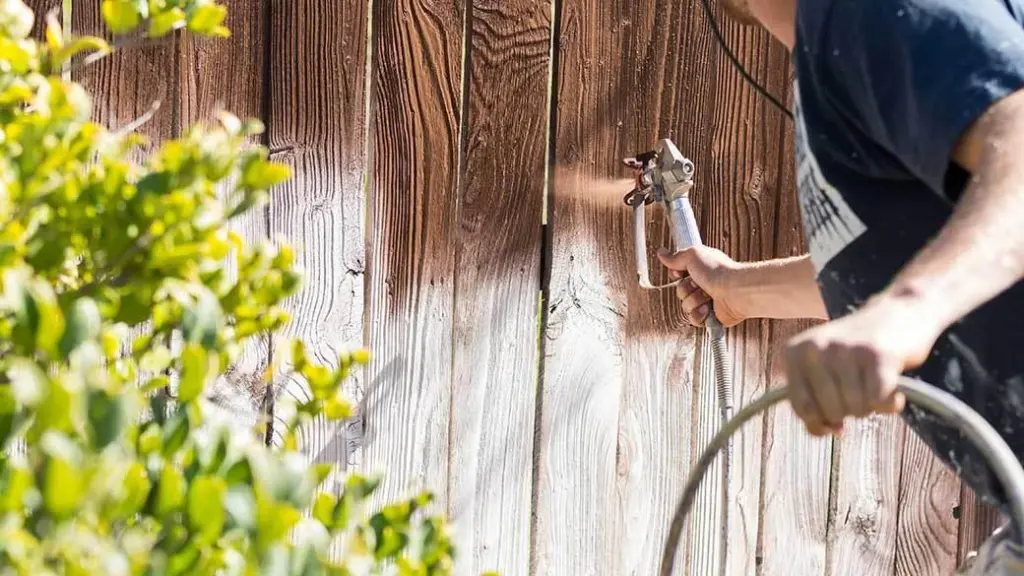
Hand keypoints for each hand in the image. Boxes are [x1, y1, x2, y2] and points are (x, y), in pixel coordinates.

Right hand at [656, 246, 747, 326]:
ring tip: (707, 296)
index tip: (680, 273)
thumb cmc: (718, 270)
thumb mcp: (692, 255)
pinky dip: (699, 314)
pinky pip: (693, 319)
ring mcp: (707, 302)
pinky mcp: (710, 317)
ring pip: (685, 306)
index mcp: (701, 269)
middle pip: (680, 291)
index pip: (678, 275)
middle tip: (698, 284)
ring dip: (694, 300)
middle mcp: (704, 285)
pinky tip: (707, 308)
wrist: (734, 290)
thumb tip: (661, 253)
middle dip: (686, 288)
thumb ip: (676, 257)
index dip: (676, 274)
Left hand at [784, 295, 942, 435]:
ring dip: (872, 406)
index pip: (801, 407)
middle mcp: (816, 347)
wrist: (900, 311)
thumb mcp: (824, 367)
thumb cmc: (858, 350)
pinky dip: (891, 404)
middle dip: (850, 411)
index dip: (819, 423)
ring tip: (876, 383)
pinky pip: (880, 402)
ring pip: (856, 409)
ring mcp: (846, 350)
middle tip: (861, 390)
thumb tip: (825, 430)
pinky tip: (895, 389)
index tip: (834, 422)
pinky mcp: (878, 355)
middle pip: (830, 411)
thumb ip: (814, 399)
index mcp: (796, 351)